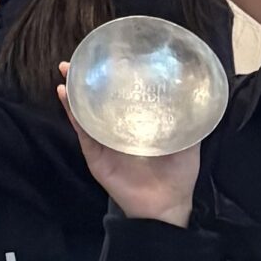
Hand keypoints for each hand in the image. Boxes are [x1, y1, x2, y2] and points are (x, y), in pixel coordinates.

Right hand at [60, 65, 199, 224]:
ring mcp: (104, 140)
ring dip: (74, 90)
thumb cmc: (179, 173)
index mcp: (139, 123)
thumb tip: (195, 88)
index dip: (117, 77)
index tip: (112, 56)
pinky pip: (82, 129)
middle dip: (89, 78)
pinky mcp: (94, 153)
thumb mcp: (189, 138)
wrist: (165, 204)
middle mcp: (119, 128)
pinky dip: (72, 111)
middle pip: (100, 99)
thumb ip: (188, 117)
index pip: (125, 96)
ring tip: (66, 70)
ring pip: (86, 110)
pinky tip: (65, 94)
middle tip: (80, 57)